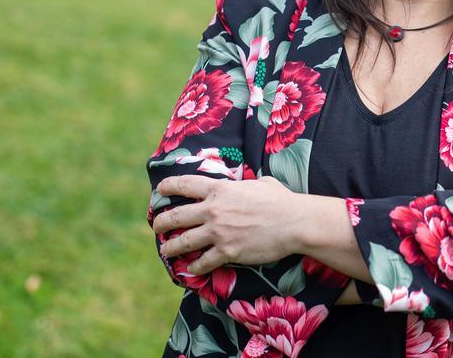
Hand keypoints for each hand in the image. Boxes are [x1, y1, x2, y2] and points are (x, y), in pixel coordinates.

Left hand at [152, 175, 309, 274]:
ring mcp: (218, 232)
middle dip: (162, 223)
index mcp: (220, 189)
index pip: (184, 184)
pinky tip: (191, 269)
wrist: (294, 223)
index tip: (160, 190)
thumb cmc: (281, 200)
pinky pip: (202, 262)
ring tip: (165, 250)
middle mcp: (214, 210)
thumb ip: (244, 184)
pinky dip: (194, 267)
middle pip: (176, 216)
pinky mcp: (227, 252)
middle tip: (157, 227)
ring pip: (183, 242)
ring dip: (170, 248)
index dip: (168, 186)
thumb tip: (245, 184)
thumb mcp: (260, 182)